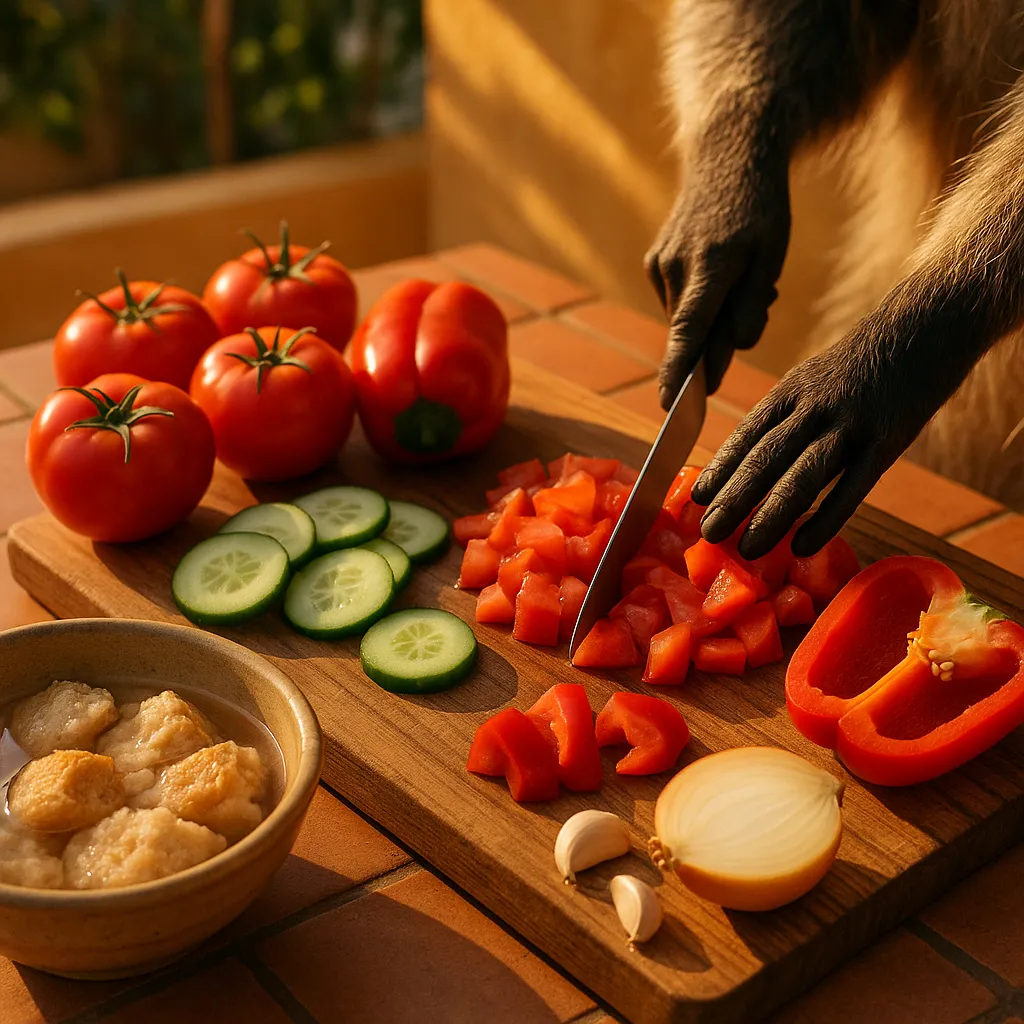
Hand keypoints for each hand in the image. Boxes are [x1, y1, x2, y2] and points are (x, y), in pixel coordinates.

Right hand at [645, 121, 790, 405]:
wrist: (727, 154)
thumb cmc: (759, 207)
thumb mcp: (770, 255)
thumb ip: (751, 306)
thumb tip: (733, 348)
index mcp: (710, 265)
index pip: (689, 331)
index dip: (679, 372)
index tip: (669, 405)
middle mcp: (676, 267)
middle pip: (693, 331)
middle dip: (720, 339)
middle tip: (757, 302)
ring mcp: (659, 264)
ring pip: (687, 317)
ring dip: (713, 317)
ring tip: (742, 277)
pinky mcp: (654, 262)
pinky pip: (678, 301)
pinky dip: (700, 300)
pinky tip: (720, 270)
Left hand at [690, 304, 962, 559]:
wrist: (926, 325)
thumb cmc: (865, 363)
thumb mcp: (816, 379)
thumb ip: (789, 416)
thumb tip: (756, 460)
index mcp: (791, 392)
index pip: (747, 434)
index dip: (721, 468)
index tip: (697, 498)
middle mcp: (813, 407)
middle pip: (765, 458)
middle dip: (734, 498)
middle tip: (708, 533)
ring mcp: (850, 424)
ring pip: (802, 475)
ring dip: (770, 515)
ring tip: (747, 550)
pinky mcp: (887, 441)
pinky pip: (852, 487)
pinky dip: (826, 519)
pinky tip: (803, 546)